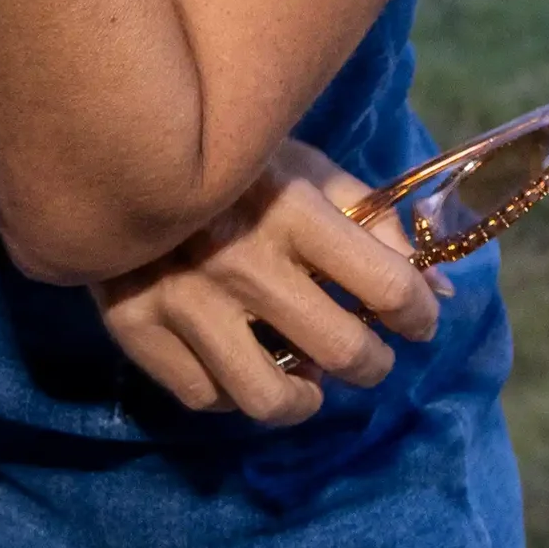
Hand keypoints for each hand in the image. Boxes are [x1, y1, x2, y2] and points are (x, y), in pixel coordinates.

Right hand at [89, 139, 446, 425]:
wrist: (110, 148)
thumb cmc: (229, 164)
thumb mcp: (304, 166)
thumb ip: (372, 220)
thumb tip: (438, 288)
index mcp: (290, 207)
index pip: (387, 286)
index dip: (419, 313)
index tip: (418, 319)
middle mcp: (239, 259)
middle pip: (341, 351)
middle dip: (373, 363)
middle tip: (370, 357)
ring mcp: (182, 299)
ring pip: (267, 397)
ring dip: (305, 400)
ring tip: (311, 384)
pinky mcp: (134, 327)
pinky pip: (202, 396)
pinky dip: (231, 392)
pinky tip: (241, 366)